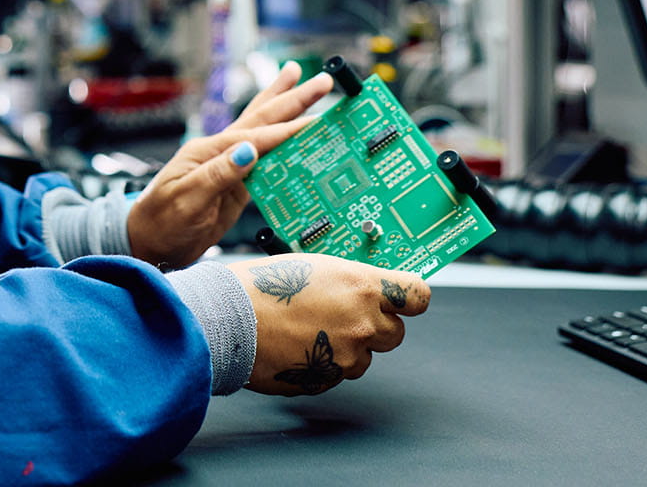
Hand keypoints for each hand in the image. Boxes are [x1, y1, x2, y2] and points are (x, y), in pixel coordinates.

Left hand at [126, 63, 332, 268]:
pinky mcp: (236, 186)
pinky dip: (284, 147)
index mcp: (207, 151)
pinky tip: (297, 138)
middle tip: (322, 80)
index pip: (254, 136)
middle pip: (262, 120)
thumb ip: (217, 175)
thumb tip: (247, 151)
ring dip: (285, 110)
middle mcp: (219, 153)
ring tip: (302, 83)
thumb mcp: (186, 199)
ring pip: (263, 133)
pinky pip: (266, 162)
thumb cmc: (159, 222)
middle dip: (292, 99)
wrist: (148, 245)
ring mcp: (229, 168)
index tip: (315, 121)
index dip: (286, 129)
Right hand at [228, 253, 429, 396]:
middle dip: (375, 325)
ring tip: (311, 329)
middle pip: (396, 332)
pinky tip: (298, 345)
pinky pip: (337, 373)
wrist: (229, 319)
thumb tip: (365, 288)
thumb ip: (349, 280)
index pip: (417, 295)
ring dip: (348, 347)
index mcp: (362, 287)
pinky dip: (324, 363)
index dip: (410, 297)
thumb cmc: (262, 286)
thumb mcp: (314, 265)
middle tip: (346, 314)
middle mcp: (362, 323)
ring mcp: (346, 356)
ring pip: (365, 356)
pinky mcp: (327, 379)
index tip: (405, 298)